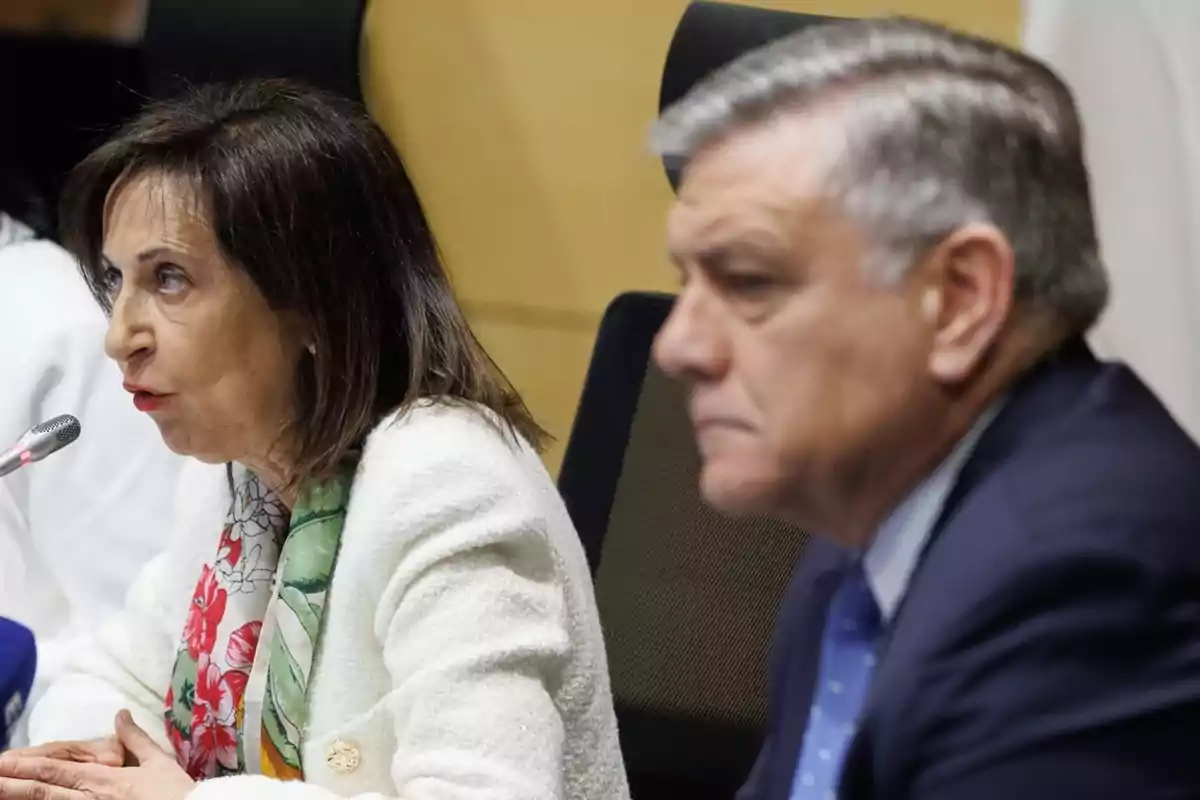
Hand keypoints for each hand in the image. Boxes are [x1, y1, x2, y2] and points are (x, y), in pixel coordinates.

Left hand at [0, 710, 193, 799]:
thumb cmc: (175, 793)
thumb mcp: (158, 762)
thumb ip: (136, 738)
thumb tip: (121, 714)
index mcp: (103, 778)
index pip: (56, 770)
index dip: (26, 765)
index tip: (2, 761)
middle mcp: (90, 798)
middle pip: (42, 790)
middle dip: (11, 783)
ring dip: (20, 797)